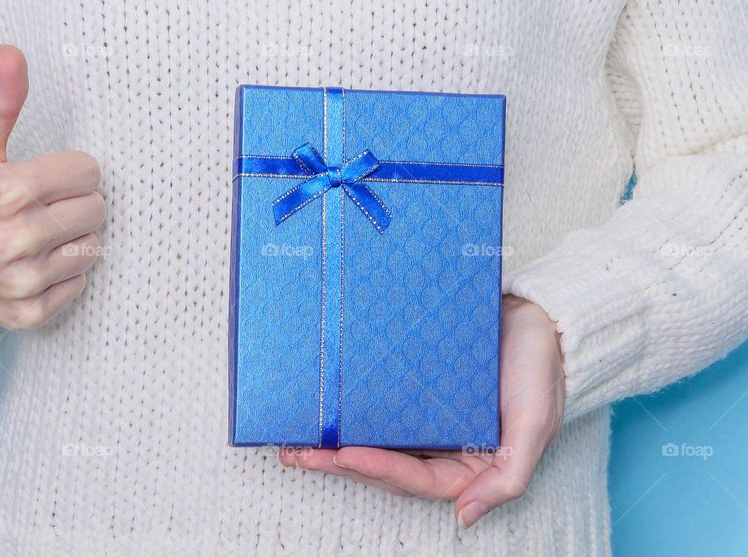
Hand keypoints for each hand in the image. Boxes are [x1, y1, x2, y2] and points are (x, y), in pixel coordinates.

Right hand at [0, 45, 105, 329]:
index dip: (71, 169)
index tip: (48, 175)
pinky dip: (64, 274)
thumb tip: (15, 52)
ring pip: (92, 248)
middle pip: (96, 210)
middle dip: (74, 201)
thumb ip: (2, 102)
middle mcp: (17, 240)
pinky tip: (35, 262)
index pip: (88, 172)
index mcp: (7, 192)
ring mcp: (22, 282)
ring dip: (72, 238)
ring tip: (38, 232)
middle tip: (43, 204)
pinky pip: (78, 286)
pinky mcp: (26, 314)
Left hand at [280, 295, 564, 527]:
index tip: (343, 455)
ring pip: (376, 439)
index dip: (379, 470)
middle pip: (385, 465)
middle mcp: (444, 446)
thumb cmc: (541, 371)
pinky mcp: (416, 388)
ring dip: (336, 444)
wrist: (540, 316)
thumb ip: (507, 477)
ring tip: (294, 441)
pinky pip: (380, 406)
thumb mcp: (534, 427)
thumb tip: (464, 519)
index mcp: (470, 463)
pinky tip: (322, 411)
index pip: (416, 478)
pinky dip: (352, 414)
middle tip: (298, 455)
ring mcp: (428, 418)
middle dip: (341, 464)